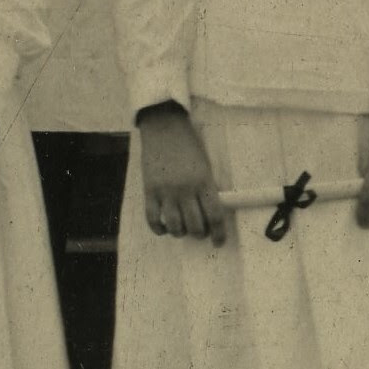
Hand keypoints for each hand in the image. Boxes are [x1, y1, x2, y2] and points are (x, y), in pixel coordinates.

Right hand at [135, 103, 220, 244]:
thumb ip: (207, 189)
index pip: (215, 216)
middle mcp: (185, 189)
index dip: (218, 234)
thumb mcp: (204, 165)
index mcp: (203, 181)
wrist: (164, 126)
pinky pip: (153, 219)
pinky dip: (159, 229)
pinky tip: (165, 227)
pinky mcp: (149, 190)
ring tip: (183, 228)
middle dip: (200, 234)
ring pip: (175, 227)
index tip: (218, 241)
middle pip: (195, 226)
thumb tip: (210, 214)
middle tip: (200, 230)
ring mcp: (166, 191)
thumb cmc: (188, 144)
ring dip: (181, 232)